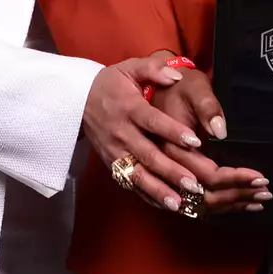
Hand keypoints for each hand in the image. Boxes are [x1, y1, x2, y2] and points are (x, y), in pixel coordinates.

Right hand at [81, 55, 206, 213]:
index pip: (153, 122)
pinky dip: (147, 196)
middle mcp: (121, 133)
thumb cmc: (110, 83)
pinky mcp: (112, 165)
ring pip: (138, 175)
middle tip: (194, 184)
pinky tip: (166, 205)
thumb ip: (153, 69)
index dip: (173, 131)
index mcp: (129, 108)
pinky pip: (130, 184)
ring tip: (179, 204)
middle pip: (148, 155)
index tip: (194, 141)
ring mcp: (115, 152)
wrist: (77, 100)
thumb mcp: (129, 68)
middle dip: (171, 171)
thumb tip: (176, 76)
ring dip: (159, 191)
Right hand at [150, 60, 266, 215]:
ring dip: (231, 204)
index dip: (235, 177)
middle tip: (265, 192)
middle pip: (205, 195)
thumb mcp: (194, 87)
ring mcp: (167, 176)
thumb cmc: (179, 86)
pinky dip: (218, 207)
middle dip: (237, 194)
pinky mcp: (170, 179)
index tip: (259, 176)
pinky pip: (193, 202)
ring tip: (259, 201)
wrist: (157, 87)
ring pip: (200, 203)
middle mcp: (166, 166)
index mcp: (170, 146)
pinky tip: (239, 205)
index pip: (207, 173)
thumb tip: (219, 130)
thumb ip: (207, 106)